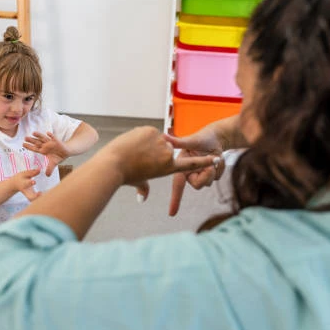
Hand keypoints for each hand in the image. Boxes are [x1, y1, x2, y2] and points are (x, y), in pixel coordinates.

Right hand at [11, 168, 41, 200]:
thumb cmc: (21, 177)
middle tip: (40, 193)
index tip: (34, 182)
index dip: (30, 183)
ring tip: (44, 195)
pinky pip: (35, 200)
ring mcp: (29, 195)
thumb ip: (32, 172)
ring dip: (38, 199)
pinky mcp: (31, 197)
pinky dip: (39, 199)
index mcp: (23, 184)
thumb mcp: (25, 174)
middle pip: (30, 196)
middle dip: (35, 196)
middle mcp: (26, 191)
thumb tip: (39, 169)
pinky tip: (45, 196)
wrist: (15, 184)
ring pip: (33, 200)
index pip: (27, 184)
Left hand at [23, 132, 68, 175]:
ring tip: (33, 133)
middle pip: (37, 142)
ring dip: (39, 136)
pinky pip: (54, 138)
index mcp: (44, 151)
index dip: (29, 146)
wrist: (66, 151)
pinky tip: (48, 133)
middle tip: (25, 138)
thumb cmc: (58, 156)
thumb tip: (47, 175)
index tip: (23, 144)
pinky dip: (51, 136)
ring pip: (43, 138)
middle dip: (32, 140)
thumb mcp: (53, 163)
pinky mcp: (57, 141)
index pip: (35, 148)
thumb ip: (50, 168)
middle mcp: (46, 146)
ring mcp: (51, 142)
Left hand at [96, 126, 217, 200]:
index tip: (216, 158)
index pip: (190, 164)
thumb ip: (144, 189)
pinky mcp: (152, 131)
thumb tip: (142, 198)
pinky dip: (141, 135)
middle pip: (163, 150)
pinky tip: (132, 142)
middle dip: (152, 152)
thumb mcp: (138, 182)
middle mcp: (168, 155)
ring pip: (155, 139)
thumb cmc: (126, 175)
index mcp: (168, 167)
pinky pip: (148, 132)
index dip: (203, 162)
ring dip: (146, 143)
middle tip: (137, 158)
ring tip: (133, 152)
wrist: (113, 163)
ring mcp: (160, 141)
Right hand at [165, 130, 224, 215]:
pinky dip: (219, 168)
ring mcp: (199, 175)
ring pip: (208, 183)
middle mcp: (188, 173)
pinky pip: (216, 178)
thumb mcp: (191, 140)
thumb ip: (178, 141)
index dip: (175, 200)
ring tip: (214, 157)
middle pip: (198, 185)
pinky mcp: (209, 176)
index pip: (177, 185)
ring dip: (214, 170)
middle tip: (212, 161)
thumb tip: (164, 135)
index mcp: (181, 167)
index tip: (172, 214)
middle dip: (207, 175)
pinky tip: (217, 159)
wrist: (216, 138)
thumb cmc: (202, 137)